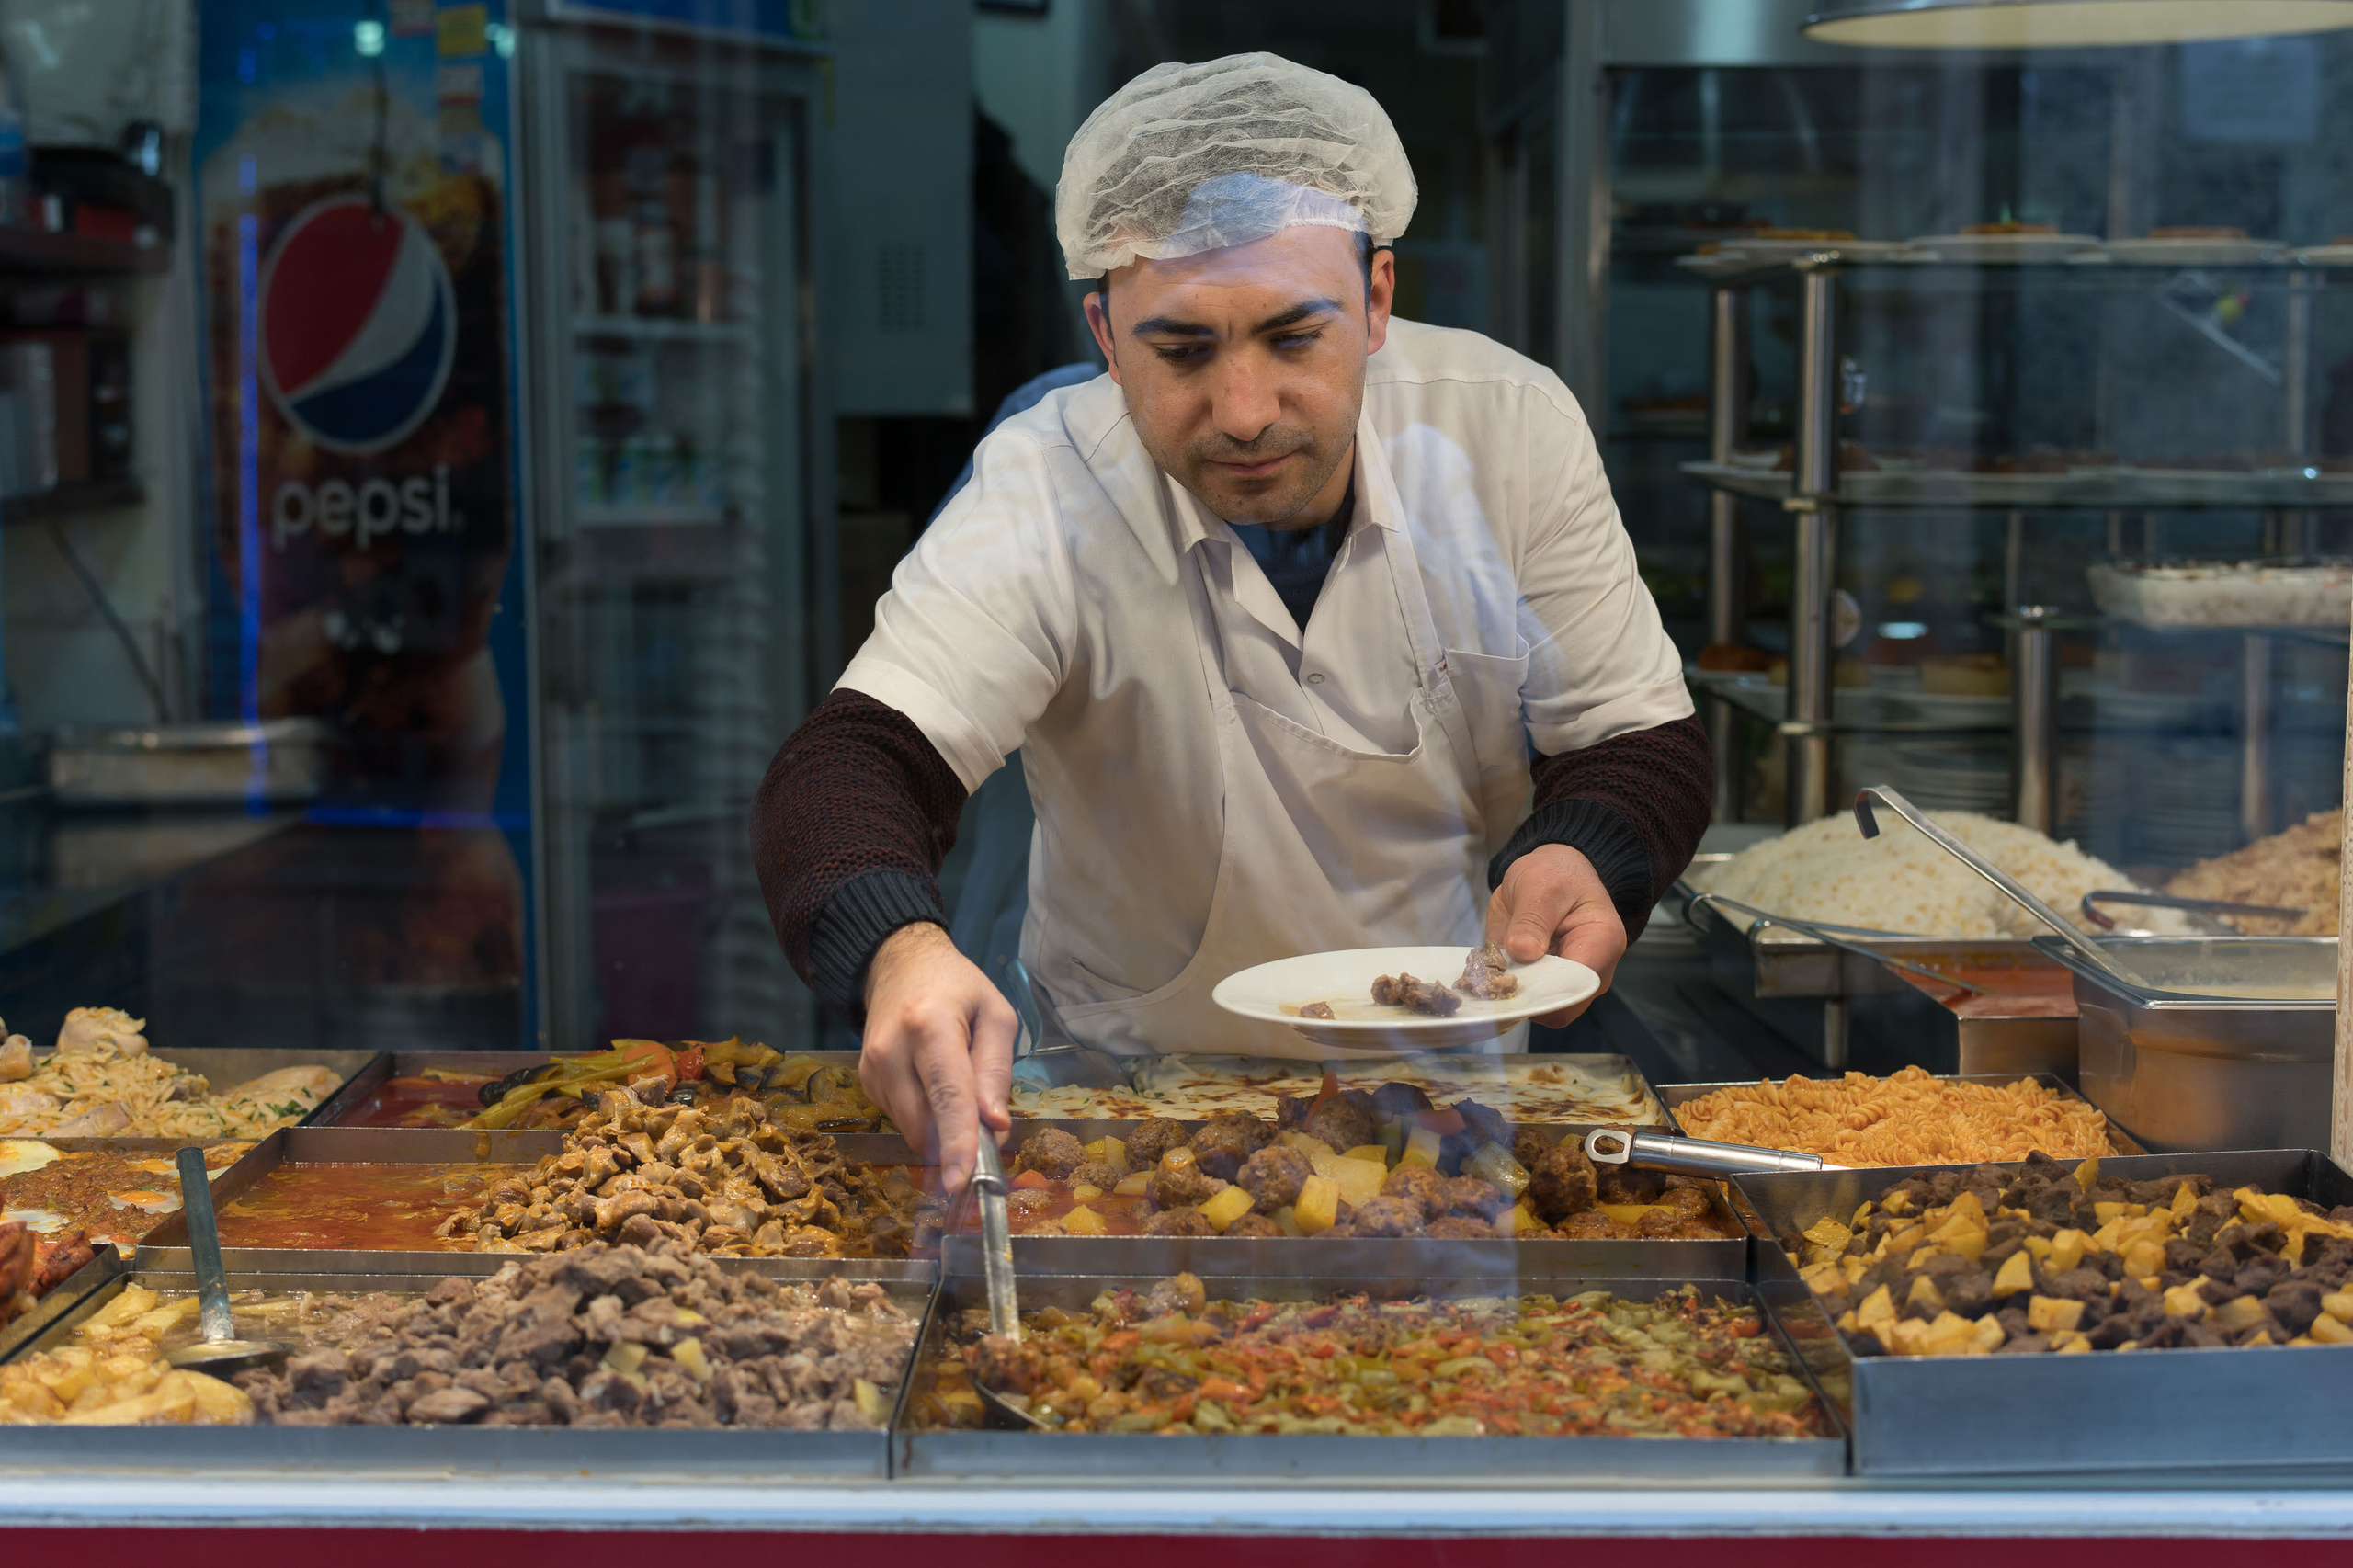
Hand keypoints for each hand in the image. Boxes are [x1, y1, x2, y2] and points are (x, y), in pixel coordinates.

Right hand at [858, 922, 1014, 1194]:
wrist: (898, 965)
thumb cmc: (958, 988)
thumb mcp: (996, 1015)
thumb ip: (996, 1070)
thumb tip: (994, 1125)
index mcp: (930, 1026)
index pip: (946, 1095)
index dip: (957, 1143)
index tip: (963, 1183)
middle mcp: (891, 1051)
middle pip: (925, 1124)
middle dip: (959, 1144)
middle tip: (991, 1130)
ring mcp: (872, 1070)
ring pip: (913, 1131)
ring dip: (943, 1132)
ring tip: (961, 1093)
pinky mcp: (865, 1084)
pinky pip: (903, 1121)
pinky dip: (927, 1120)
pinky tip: (934, 1087)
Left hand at [1485, 844, 1626, 1026]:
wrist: (1552, 874)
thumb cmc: (1556, 875)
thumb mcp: (1540, 885)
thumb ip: (1532, 919)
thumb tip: (1522, 953)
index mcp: (1601, 944)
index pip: (1575, 988)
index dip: (1542, 991)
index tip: (1509, 980)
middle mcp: (1590, 973)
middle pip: (1557, 1007)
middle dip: (1521, 994)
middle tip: (1492, 972)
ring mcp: (1565, 982)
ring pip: (1535, 1007)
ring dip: (1508, 993)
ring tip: (1490, 966)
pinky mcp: (1542, 984)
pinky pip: (1521, 997)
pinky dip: (1502, 988)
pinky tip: (1490, 969)